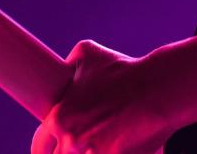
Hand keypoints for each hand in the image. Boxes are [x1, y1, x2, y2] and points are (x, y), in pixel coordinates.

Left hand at [31, 40, 171, 153]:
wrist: (157, 89)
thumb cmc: (123, 69)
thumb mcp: (87, 53)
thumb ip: (68, 64)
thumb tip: (61, 69)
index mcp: (58, 119)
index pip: (39, 147)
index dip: (46, 150)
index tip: (55, 149)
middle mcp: (71, 140)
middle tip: (81, 146)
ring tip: (97, 145)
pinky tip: (117, 148)